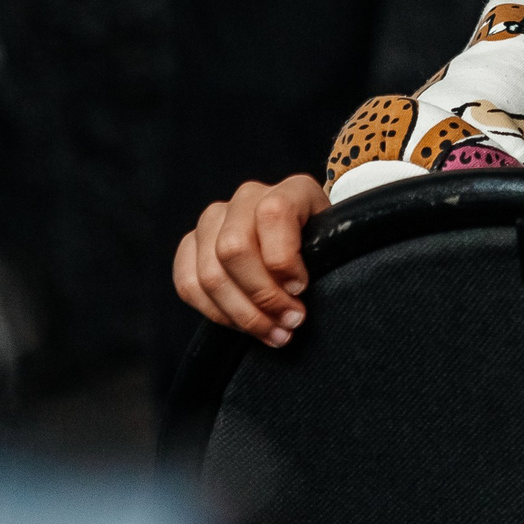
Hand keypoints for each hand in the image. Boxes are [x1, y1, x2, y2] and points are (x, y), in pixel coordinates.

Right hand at [174, 173, 331, 344]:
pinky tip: (243, 326)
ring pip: (209, 273)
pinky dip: (215, 313)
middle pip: (233, 249)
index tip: (300, 289)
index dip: (283, 259)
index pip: (273, 214)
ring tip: (273, 333)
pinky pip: (188, 284)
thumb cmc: (324, 245)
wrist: (303, 240)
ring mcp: (214, 219)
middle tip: (289, 321)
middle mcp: (248, 198)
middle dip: (262, 296)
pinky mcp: (191, 245)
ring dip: (241, 314)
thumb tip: (294, 290)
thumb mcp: (335, 243)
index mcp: (290, 190)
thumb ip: (321, 256)